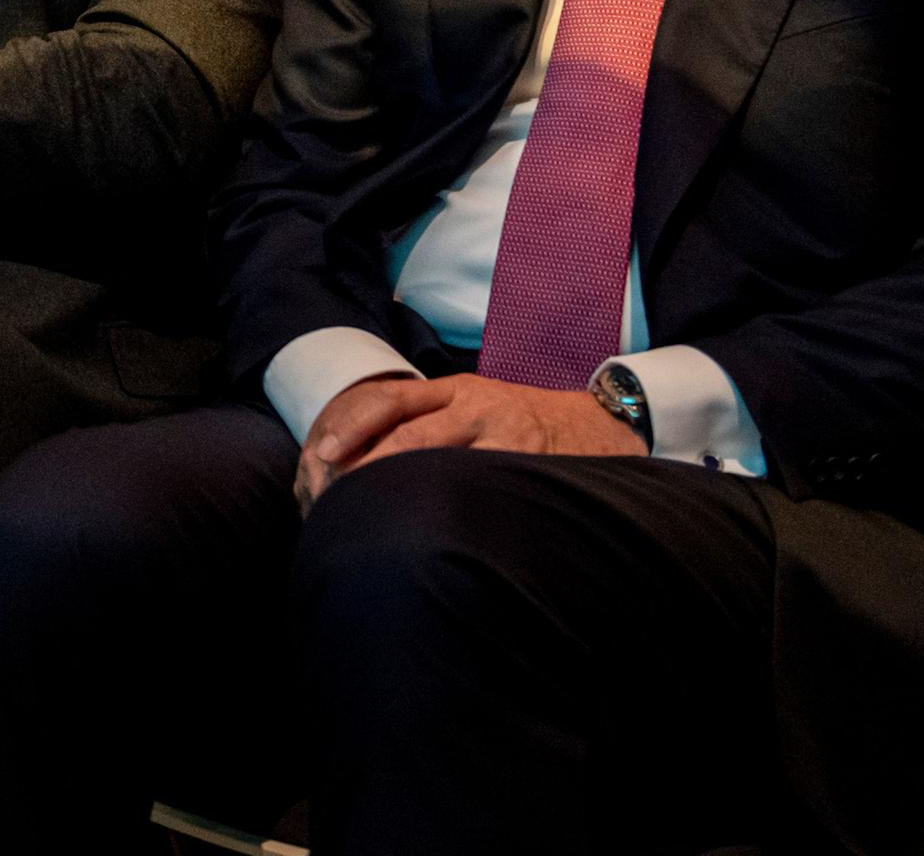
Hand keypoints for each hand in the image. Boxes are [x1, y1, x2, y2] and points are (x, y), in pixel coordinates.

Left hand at [294, 372, 642, 515]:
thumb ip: (436, 423)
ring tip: (369, 518)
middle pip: (409, 432)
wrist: (601, 423)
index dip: (355, 424)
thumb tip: (370, 459)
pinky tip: (430, 533)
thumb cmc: (527, 421)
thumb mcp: (479, 406)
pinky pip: (482, 487)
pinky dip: (451, 508)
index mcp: (458, 390)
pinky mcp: (528, 464)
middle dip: (367, 463)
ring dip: (401, 490)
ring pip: (440, 462)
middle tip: (334, 493)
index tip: (322, 451)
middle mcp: (477, 406)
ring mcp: (504, 436)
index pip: (394, 400)